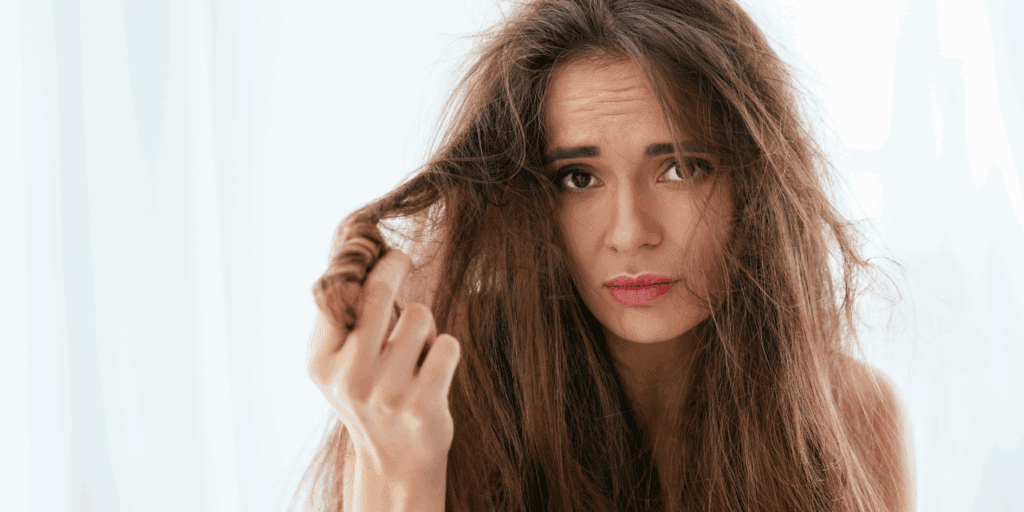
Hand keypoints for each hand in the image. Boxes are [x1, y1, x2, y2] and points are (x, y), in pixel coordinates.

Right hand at [309, 248, 460, 478]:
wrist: (396, 460)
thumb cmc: (371, 394)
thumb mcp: (340, 363)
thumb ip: (342, 317)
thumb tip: (359, 252)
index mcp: (322, 362)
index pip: (338, 292)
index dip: (363, 261)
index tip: (379, 249)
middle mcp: (349, 377)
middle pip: (378, 292)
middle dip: (395, 265)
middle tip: (402, 259)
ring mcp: (386, 393)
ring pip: (419, 315)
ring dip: (425, 324)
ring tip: (416, 350)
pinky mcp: (423, 405)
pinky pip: (447, 345)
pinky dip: (446, 350)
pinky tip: (434, 371)